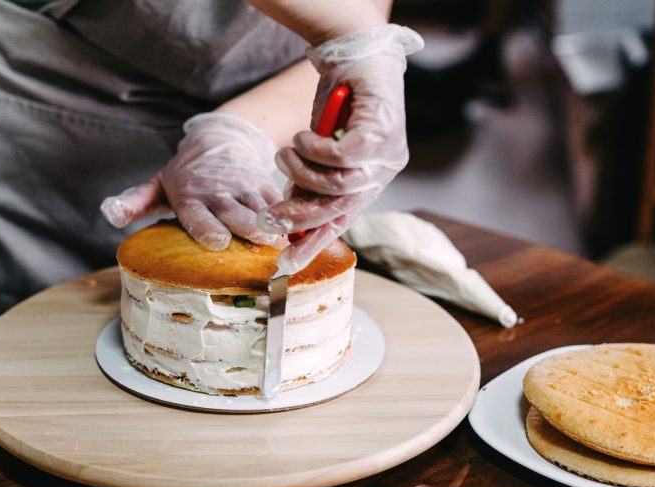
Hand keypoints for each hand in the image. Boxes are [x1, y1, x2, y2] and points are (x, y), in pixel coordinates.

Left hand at [101, 112, 283, 249]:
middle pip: (236, 214)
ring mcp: (245, 187)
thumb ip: (135, 201)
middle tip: (262, 243)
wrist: (221, 141)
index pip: (198, 215)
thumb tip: (108, 214)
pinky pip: (280, 203)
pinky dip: (291, 218)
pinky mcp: (266, 186)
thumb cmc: (186, 175)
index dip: (208, 228)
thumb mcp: (158, 185)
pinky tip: (299, 235)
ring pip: (263, 209)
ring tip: (285, 243)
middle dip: (249, 227)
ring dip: (275, 225)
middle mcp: (218, 191)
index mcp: (189, 195)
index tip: (218, 241)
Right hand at [259, 24, 423, 273]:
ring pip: (337, 185)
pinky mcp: (381, 132)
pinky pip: (341, 157)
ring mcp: (385, 155)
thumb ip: (308, 183)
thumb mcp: (317, 153)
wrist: (357, 55)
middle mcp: (382, 174)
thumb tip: (286, 218)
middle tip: (268, 216)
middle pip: (338, 211)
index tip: (286, 264)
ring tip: (286, 153)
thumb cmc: (337, 106)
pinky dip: (314, 149)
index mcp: (368, 184)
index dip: (313, 245)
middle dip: (298, 217)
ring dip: (300, 172)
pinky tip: (303, 135)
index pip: (340, 223)